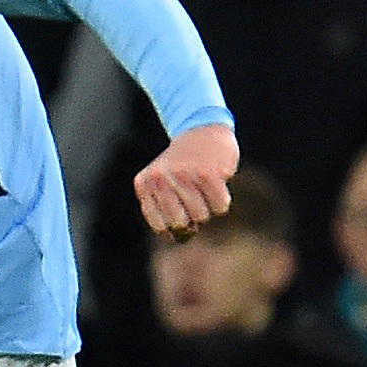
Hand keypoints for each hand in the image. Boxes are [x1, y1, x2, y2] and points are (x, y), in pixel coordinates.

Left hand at [133, 124, 236, 239]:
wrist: (201, 128)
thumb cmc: (182, 165)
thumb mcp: (162, 184)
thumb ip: (166, 212)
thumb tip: (181, 238)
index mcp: (145, 183)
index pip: (160, 226)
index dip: (174, 224)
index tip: (180, 209)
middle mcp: (161, 179)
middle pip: (180, 223)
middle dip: (191, 216)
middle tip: (193, 195)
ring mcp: (184, 176)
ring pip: (202, 216)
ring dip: (207, 205)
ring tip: (202, 185)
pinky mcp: (209, 174)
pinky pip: (220, 207)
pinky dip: (222, 199)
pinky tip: (216, 180)